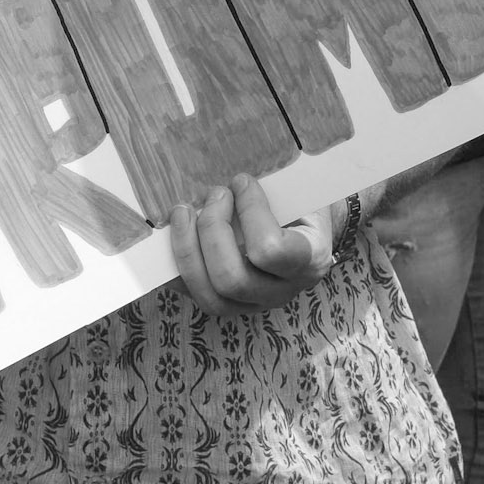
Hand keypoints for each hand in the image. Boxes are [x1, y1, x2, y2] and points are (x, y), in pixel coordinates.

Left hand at [169, 172, 333, 318]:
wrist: (308, 230)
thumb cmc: (301, 203)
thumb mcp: (299, 191)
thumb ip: (274, 187)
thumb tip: (231, 178)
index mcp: (310, 259)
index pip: (272, 250)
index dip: (249, 212)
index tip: (241, 181)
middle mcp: (283, 290)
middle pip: (232, 279)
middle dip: (211, 230)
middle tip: (214, 194)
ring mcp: (255, 304)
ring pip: (210, 295)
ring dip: (187, 249)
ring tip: (183, 211)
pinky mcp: (231, 306)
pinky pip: (194, 295)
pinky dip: (176, 266)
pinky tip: (174, 236)